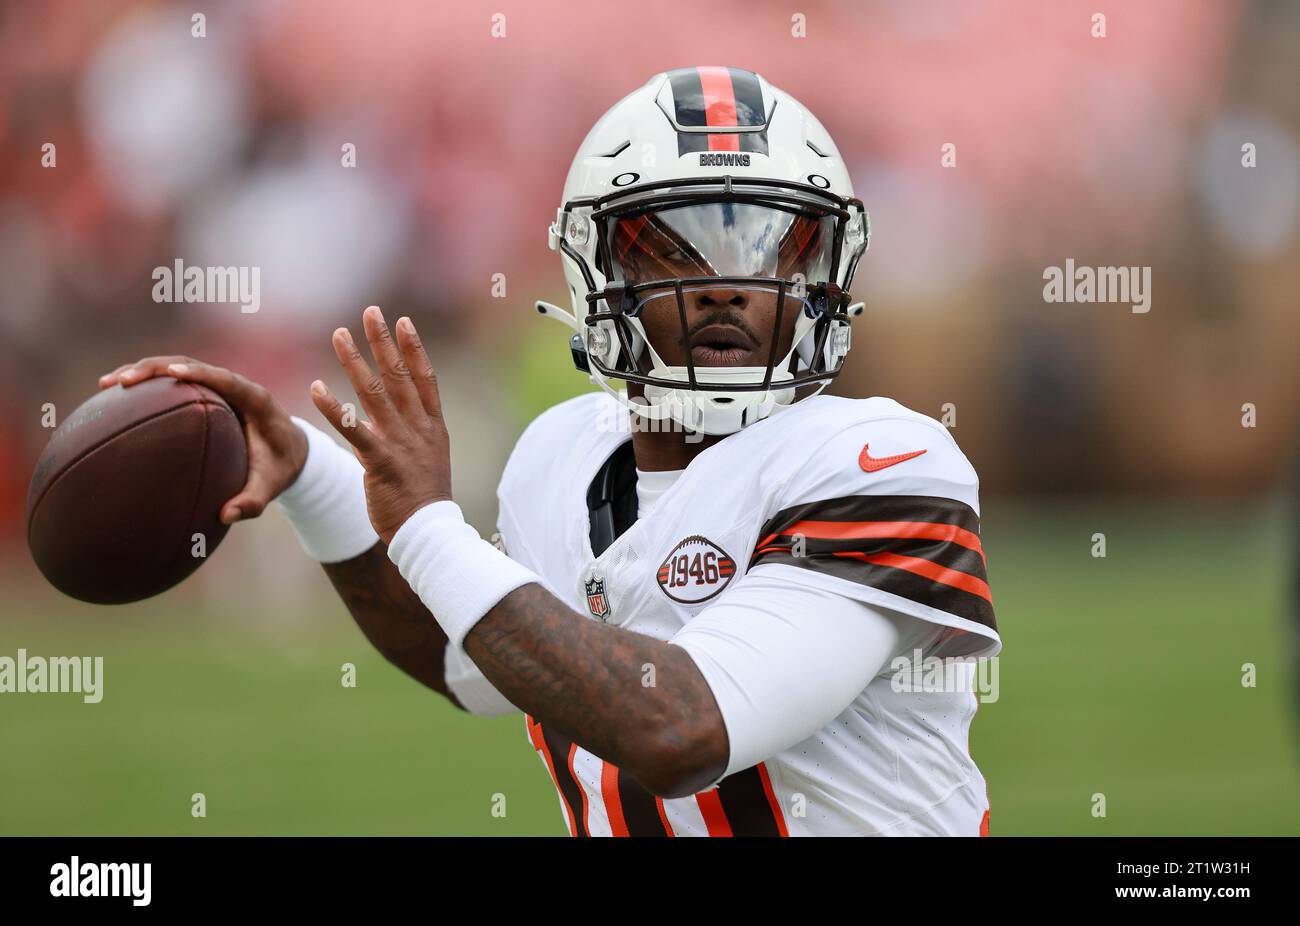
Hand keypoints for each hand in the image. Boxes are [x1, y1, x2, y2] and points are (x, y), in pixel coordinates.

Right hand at [97, 356, 307, 523]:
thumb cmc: (281, 467)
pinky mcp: (206, 394)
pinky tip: (116, 398)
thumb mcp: (272, 486)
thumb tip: (226, 515)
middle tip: (121, 382)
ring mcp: (218, 387)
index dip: (199, 373)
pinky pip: (174, 384)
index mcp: (255, 399)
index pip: (225, 379)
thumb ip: (254, 501)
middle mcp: (234, 386)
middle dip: (155, 369)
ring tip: (106, 385)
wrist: (291, 452)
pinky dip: (147, 386)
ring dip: (143, 372)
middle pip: (192, 365)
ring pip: (176, 368)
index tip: (172, 373)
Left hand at [309, 306, 451, 544]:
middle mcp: (418, 429)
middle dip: (383, 342)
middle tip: (370, 312)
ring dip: (355, 362)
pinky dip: (334, 408)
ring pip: (375, 394)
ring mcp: (401, 443)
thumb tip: (404, 418)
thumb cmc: (425, 502)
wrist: (429, 533)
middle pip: (400, 376)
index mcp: (433, 427)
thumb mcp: (430, 460)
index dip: (413, 348)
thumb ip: (416, 435)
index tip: (402, 322)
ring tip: (338, 335)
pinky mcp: (380, 462)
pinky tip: (316, 389)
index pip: (425, 378)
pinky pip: (354, 429)